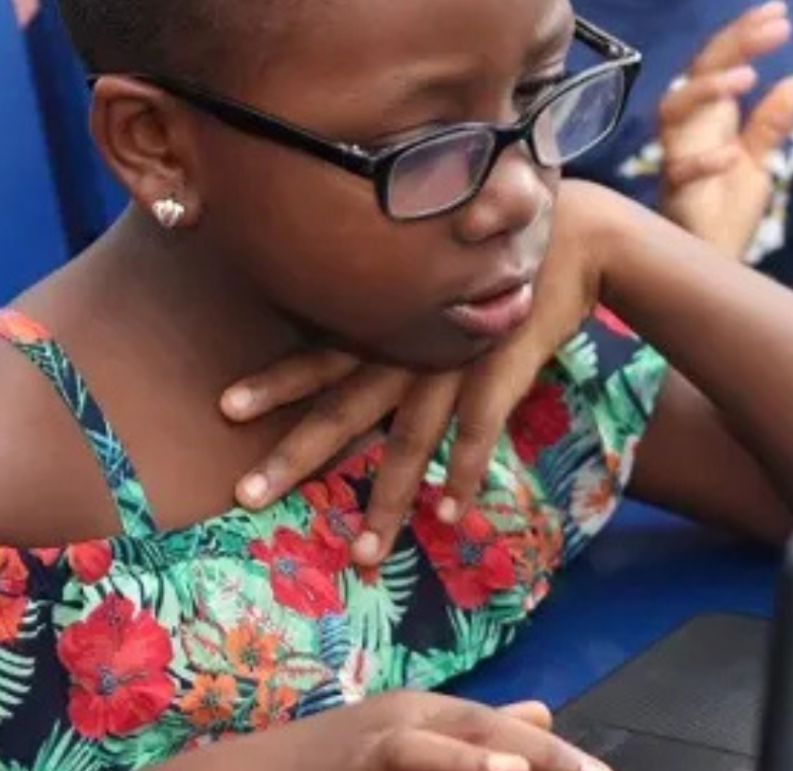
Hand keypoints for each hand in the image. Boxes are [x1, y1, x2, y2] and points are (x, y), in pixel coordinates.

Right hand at [167, 691, 605, 770]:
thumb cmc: (331, 761)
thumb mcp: (405, 740)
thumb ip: (471, 738)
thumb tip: (544, 713)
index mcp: (424, 712)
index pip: (501, 728)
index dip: (558, 756)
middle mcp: (403, 718)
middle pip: (482, 730)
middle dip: (545, 759)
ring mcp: (370, 744)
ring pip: (435, 752)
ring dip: (482, 762)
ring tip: (534, 770)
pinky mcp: (348, 767)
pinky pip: (397, 767)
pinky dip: (442, 766)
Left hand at [221, 182, 600, 563]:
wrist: (568, 237)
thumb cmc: (488, 256)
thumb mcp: (432, 273)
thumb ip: (399, 305)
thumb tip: (357, 332)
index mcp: (388, 321)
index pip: (319, 357)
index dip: (274, 383)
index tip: (224, 408)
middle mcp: (409, 346)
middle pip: (344, 408)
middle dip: (296, 455)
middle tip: (246, 495)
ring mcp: (455, 362)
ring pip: (409, 440)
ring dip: (387, 499)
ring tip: (364, 554)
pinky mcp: (502, 372)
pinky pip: (479, 431)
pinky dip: (466, 474)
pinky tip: (451, 516)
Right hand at [659, 0, 792, 257]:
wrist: (707, 263)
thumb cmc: (722, 211)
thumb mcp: (757, 162)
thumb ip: (770, 125)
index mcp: (707, 119)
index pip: (719, 64)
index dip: (743, 35)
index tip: (778, 13)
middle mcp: (687, 132)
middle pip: (695, 73)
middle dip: (732, 46)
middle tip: (774, 27)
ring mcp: (676, 160)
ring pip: (672, 112)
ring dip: (705, 90)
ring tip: (745, 78)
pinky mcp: (674, 196)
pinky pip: (678, 172)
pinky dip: (702, 162)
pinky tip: (732, 155)